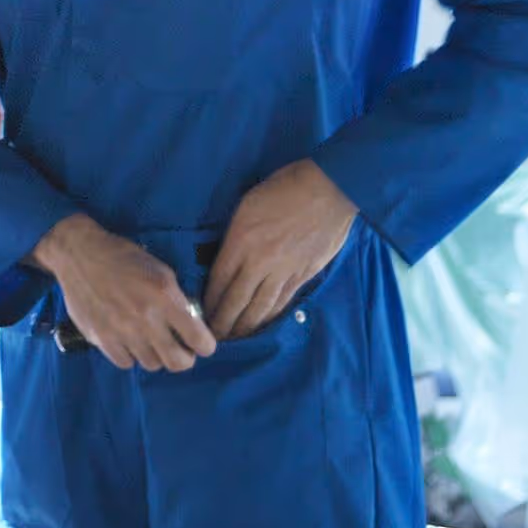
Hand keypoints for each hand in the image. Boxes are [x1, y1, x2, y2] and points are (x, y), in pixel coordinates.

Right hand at [29, 212, 210, 372]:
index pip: (200, 341)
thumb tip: (190, 325)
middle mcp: (145, 318)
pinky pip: (125, 362)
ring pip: (151, 364)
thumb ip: (176, 300)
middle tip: (181, 349)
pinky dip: (130, 355)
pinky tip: (128, 340)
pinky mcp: (101, 338)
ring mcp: (122, 331)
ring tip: (150, 340)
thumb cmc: (122, 257)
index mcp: (165, 297)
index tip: (201, 343)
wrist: (79, 252)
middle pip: (177, 363)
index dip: (205, 345)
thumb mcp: (159, 270)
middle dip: (185, 359)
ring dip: (155, 354)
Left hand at [204, 158, 358, 339]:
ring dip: (246, 327)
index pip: (219, 279)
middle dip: (223, 322)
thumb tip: (226, 257)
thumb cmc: (283, 188)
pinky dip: (270, 317)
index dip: (209, 301)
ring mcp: (284, 271)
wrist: (327, 190)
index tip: (200, 315)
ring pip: (260, 307)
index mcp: (241, 240)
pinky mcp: (303, 276)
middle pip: (237, 300)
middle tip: (213, 339)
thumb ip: (235, 234)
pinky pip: (282, 302)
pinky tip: (262, 327)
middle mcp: (260, 261)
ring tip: (234, 339)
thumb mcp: (246, 205)